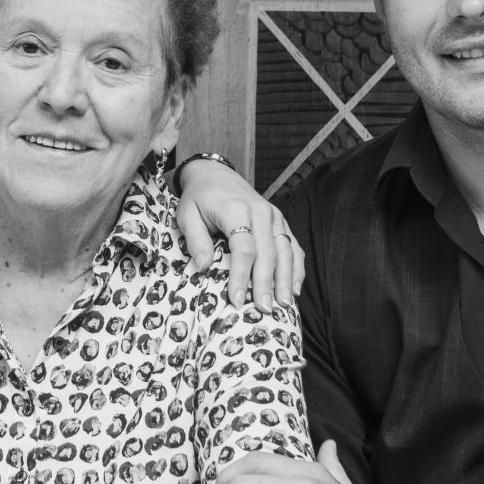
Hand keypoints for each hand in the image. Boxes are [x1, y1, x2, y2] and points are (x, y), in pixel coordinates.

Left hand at [175, 157, 306, 308]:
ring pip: (285, 251)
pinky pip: (293, 247)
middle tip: (263, 309)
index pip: (243, 247)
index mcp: (236, 208)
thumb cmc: (199, 198)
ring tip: (283, 305)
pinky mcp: (281, 221)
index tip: (236, 299)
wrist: (215, 174)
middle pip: (268, 252)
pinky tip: (295, 289)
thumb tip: (203, 268)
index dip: (241, 275)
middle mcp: (261, 211)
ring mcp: (275, 216)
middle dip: (266, 284)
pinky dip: (296, 268)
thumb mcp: (187, 215)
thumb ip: (195, 240)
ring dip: (286, 280)